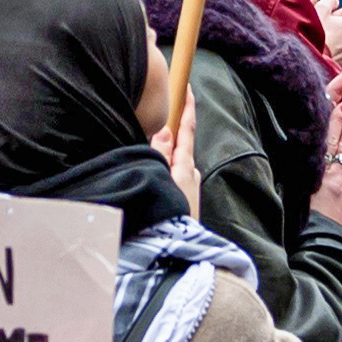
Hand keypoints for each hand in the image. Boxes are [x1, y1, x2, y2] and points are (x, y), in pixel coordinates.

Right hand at [148, 85, 198, 211]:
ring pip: (176, 162)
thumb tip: (165, 129)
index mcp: (184, 165)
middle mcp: (190, 174)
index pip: (186, 130)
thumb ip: (161, 155)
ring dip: (167, 153)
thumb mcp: (162, 181)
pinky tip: (154, 175)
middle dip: (173, 130)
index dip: (187, 107)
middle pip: (181, 145)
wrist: (179, 254)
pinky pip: (173, 176)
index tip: (187, 87)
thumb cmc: (170, 216)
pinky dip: (166, 169)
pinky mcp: (184, 200)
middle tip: (161, 112)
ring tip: (150, 145)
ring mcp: (188, 188)